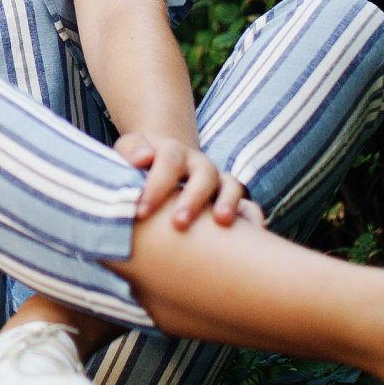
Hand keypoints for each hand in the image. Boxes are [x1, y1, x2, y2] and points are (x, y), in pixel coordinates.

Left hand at [113, 131, 257, 229]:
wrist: (160, 163)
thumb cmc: (138, 165)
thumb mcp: (129, 151)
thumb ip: (131, 151)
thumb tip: (142, 157)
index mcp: (173, 152)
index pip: (169, 162)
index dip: (156, 185)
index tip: (141, 212)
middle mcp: (199, 165)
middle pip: (203, 174)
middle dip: (192, 198)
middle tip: (179, 223)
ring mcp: (217, 181)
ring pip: (231, 186)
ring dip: (228, 203)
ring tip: (222, 222)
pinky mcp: (230, 200)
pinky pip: (248, 206)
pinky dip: (253, 217)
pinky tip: (254, 233)